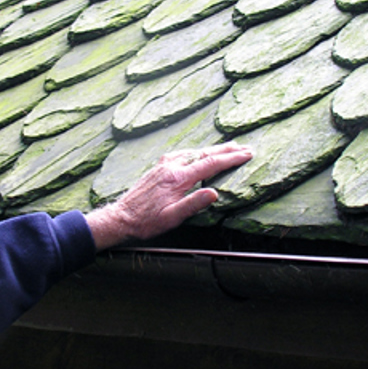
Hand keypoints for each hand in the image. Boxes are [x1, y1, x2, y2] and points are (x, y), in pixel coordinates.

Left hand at [86, 142, 252, 250]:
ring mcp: (163, 165)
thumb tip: (214, 193)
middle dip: (226, 150)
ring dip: (212, 150)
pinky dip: (196, 153)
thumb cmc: (146, 221)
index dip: (231, 159)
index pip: (210, 164)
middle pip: (204, 154)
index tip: (246, 154)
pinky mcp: (158, 168)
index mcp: (177, 177)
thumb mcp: (172, 218)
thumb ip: (193, 204)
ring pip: (193, 152)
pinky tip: (198, 154)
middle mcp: (171, 166)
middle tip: (244, 147)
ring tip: (228, 148)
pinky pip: (182, 155)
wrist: (121, 217)